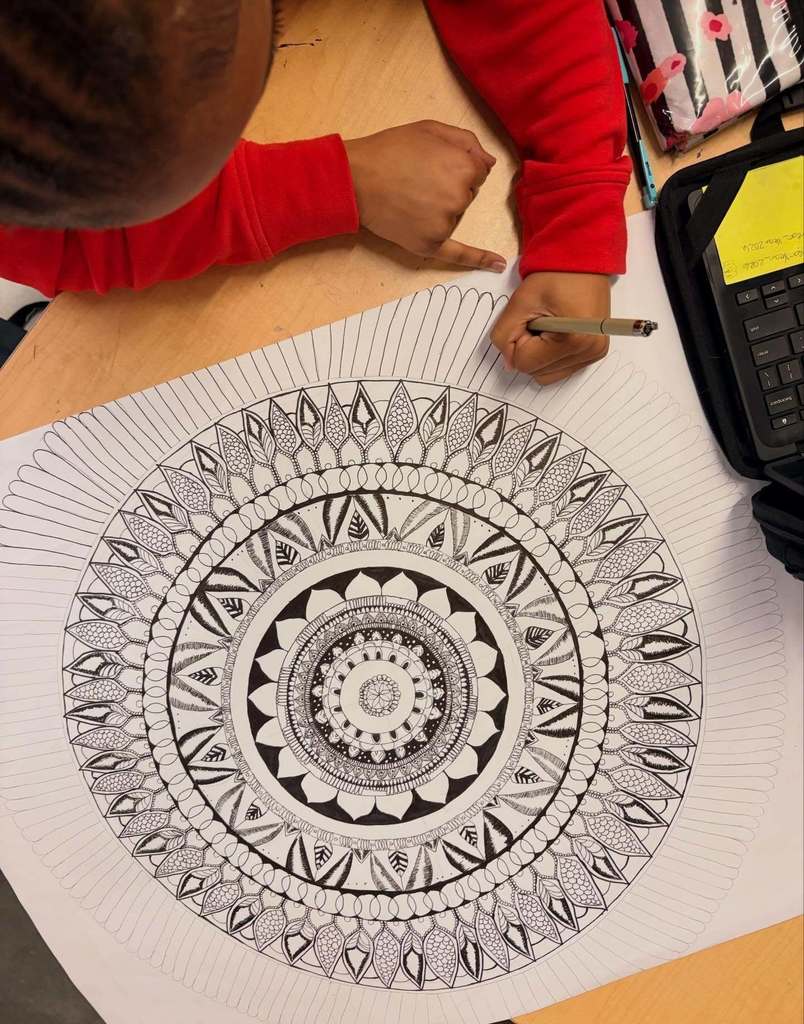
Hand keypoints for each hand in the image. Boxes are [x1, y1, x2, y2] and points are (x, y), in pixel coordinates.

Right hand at [345, 121, 505, 271]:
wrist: (354, 179)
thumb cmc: (390, 150)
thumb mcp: (430, 129)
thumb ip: (467, 141)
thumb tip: (490, 164)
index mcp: (464, 167)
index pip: (476, 172)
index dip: (455, 166)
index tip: (432, 163)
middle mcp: (459, 197)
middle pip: (467, 194)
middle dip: (448, 186)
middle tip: (416, 179)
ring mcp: (445, 223)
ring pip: (455, 215)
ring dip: (440, 207)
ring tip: (409, 195)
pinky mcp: (430, 243)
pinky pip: (460, 254)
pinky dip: (479, 259)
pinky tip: (497, 264)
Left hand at [491, 272, 610, 383]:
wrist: (582, 261)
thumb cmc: (555, 275)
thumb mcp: (520, 302)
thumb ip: (504, 335)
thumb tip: (508, 363)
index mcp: (574, 340)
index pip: (525, 364)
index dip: (518, 341)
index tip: (528, 319)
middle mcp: (589, 351)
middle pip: (537, 372)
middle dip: (529, 349)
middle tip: (538, 321)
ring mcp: (594, 354)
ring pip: (548, 374)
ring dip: (540, 354)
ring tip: (549, 325)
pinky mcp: (595, 353)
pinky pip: (561, 368)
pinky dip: (552, 355)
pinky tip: (557, 332)